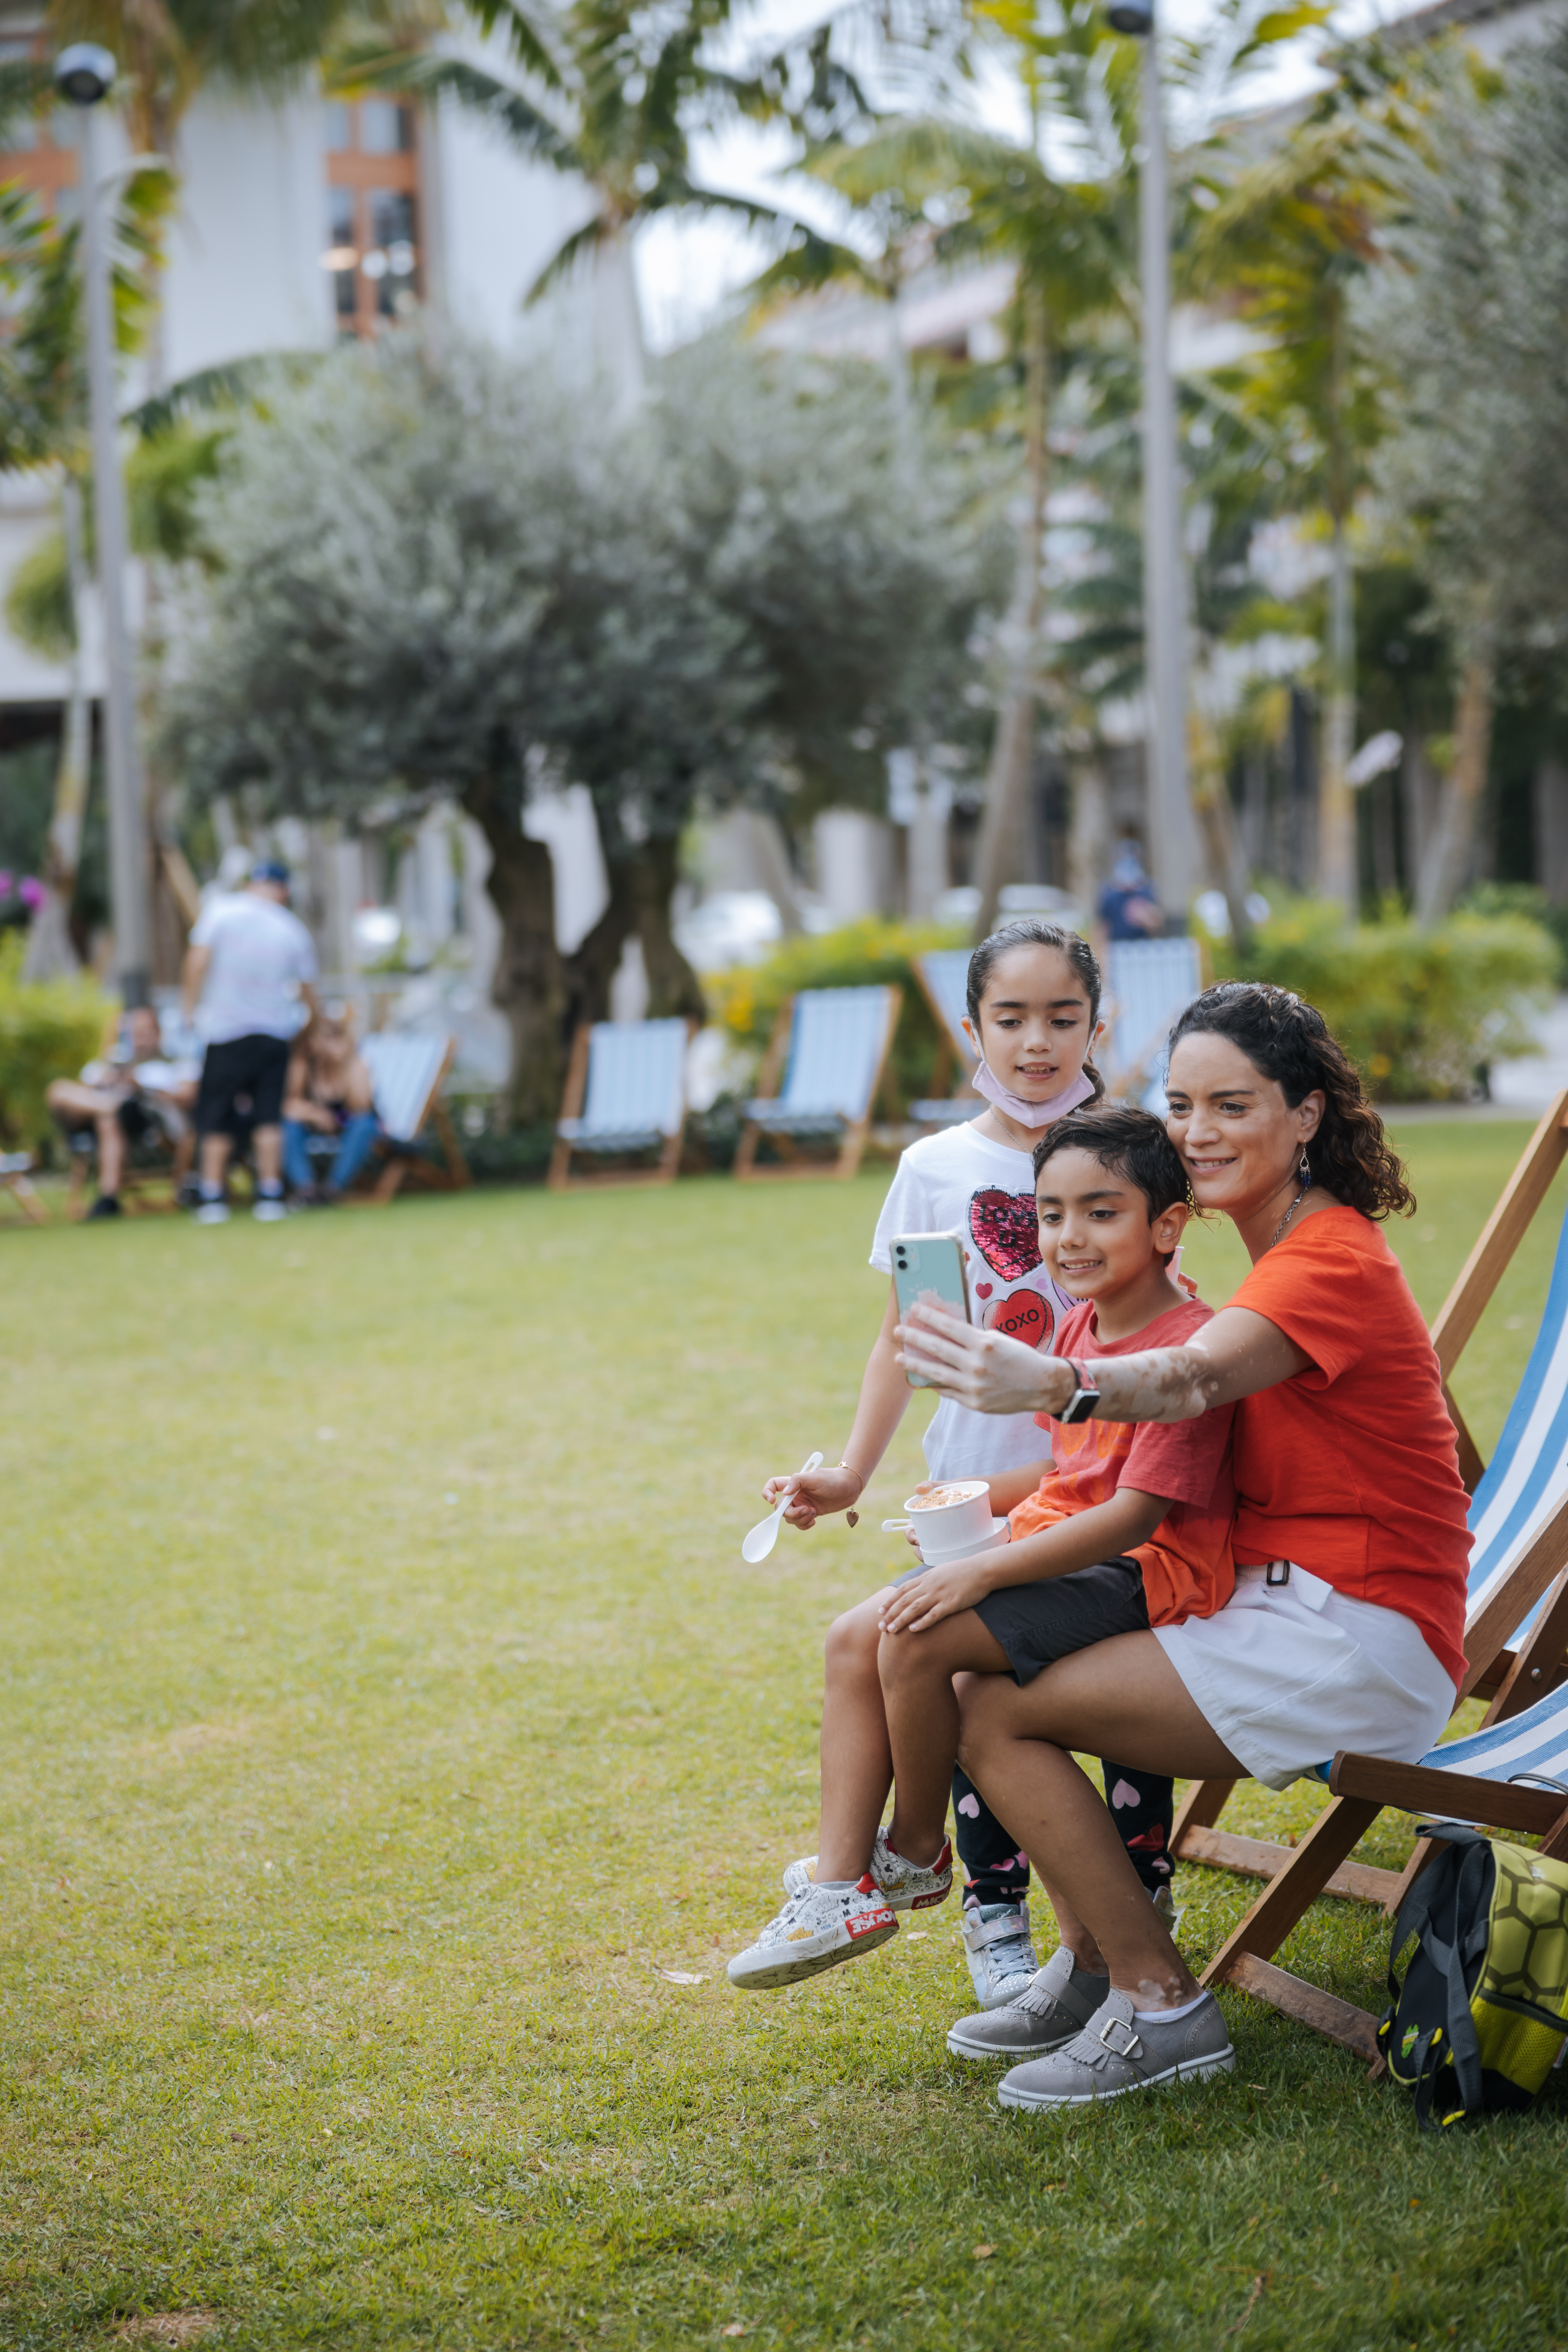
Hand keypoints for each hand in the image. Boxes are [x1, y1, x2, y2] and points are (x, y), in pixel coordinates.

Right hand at [762, 1463, 862, 1529]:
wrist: (850, 1487)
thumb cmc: (832, 1479)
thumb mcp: (815, 1477)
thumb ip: (797, 1481)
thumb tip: (784, 1493)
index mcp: (793, 1483)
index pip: (773, 1485)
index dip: (767, 1492)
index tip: (772, 1501)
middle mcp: (795, 1494)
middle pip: (781, 1509)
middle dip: (791, 1513)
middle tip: (807, 1510)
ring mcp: (802, 1504)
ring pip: (790, 1518)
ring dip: (800, 1519)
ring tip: (813, 1513)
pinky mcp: (811, 1513)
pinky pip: (800, 1523)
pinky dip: (804, 1525)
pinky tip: (814, 1520)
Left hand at [879, 1553, 998, 1634]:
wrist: (982, 1570)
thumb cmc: (962, 1572)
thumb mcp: (940, 1572)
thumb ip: (928, 1580)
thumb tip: (918, 1588)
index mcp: (926, 1578)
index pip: (902, 1590)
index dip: (890, 1601)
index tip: (880, 1612)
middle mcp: (929, 1585)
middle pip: (905, 1601)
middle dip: (891, 1614)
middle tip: (880, 1626)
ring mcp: (940, 1594)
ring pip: (915, 1608)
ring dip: (901, 1620)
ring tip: (891, 1631)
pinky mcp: (952, 1603)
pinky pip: (934, 1614)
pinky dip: (923, 1622)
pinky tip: (913, 1630)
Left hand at [897, 1303, 1074, 1417]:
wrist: (1042, 1386)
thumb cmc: (1020, 1358)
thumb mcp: (998, 1340)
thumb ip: (972, 1338)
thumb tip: (946, 1333)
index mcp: (984, 1344)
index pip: (950, 1327)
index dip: (930, 1317)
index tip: (914, 1309)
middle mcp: (977, 1365)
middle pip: (938, 1349)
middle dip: (915, 1338)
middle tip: (897, 1331)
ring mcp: (974, 1386)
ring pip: (937, 1373)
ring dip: (915, 1364)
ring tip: (899, 1358)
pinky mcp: (974, 1403)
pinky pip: (948, 1391)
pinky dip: (934, 1384)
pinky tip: (921, 1378)